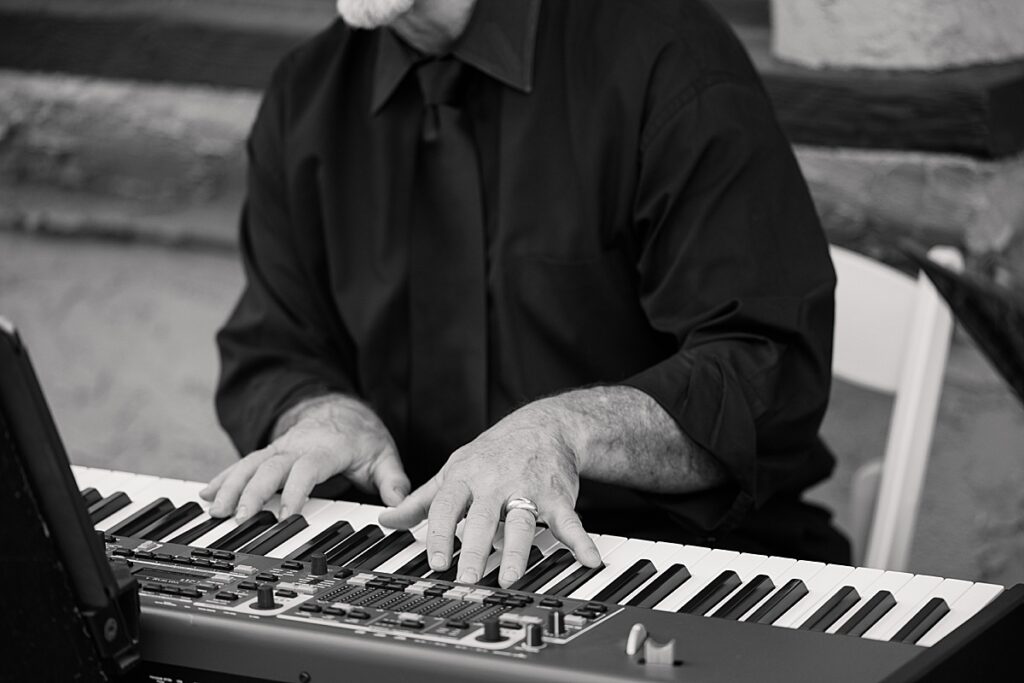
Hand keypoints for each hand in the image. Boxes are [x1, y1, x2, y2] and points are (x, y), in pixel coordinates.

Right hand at [200, 395, 409, 520]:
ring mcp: (279, 450)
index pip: (307, 468)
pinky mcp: (268, 455)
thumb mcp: (384, 457)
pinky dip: (222, 479)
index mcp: (326, 449)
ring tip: (213, 510)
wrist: (343, 412)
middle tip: (239, 518)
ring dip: (230, 486)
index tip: (286, 514)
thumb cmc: (362, 438)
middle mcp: (297, 447)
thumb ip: (393, 482)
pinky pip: (242, 465)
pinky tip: (205, 494)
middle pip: (270, 467)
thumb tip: (400, 506)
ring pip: (250, 465)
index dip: (296, 490)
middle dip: (252, 492)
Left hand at [379, 401, 601, 587]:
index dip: (441, 535)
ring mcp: (528, 489)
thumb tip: (387, 518)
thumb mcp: (453, 470)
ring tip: (511, 577)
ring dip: (518, 551)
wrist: (544, 425)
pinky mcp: (558, 496)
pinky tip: (589, 559)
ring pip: (521, 522)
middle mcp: (495, 484)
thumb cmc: (492, 454)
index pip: (447, 507)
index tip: (436, 562)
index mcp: (465, 478)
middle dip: (476, 549)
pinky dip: (580, 540)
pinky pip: (569, 520)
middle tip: (468, 579)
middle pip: (483, 519)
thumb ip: (421, 500)